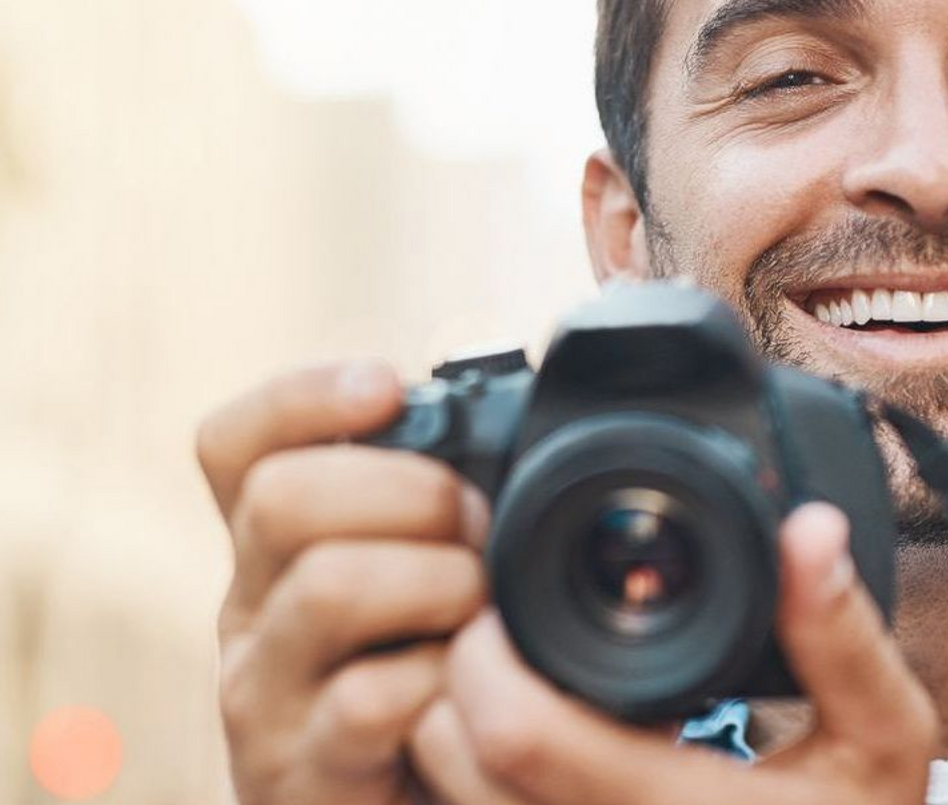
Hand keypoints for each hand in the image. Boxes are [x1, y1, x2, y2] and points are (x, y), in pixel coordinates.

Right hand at [196, 360, 490, 804]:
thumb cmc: (438, 676)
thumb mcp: (426, 570)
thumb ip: (439, 495)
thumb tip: (503, 388)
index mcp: (279, 546)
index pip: (238, 443)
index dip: (303, 396)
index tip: (389, 388)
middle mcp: (251, 609)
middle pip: (280, 496)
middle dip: (410, 491)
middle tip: (480, 530)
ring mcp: (264, 695)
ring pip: (327, 586)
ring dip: (436, 581)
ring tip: (483, 608)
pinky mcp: (302, 776)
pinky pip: (367, 699)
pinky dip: (439, 680)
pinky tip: (470, 685)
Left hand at [409, 502, 938, 804]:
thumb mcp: (884, 738)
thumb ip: (845, 638)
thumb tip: (810, 529)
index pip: (516, 734)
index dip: (489, 651)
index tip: (509, 600)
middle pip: (453, 759)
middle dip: (458, 677)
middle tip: (503, 631)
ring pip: (447, 794)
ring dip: (457, 725)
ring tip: (518, 683)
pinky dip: (477, 774)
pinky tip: (540, 745)